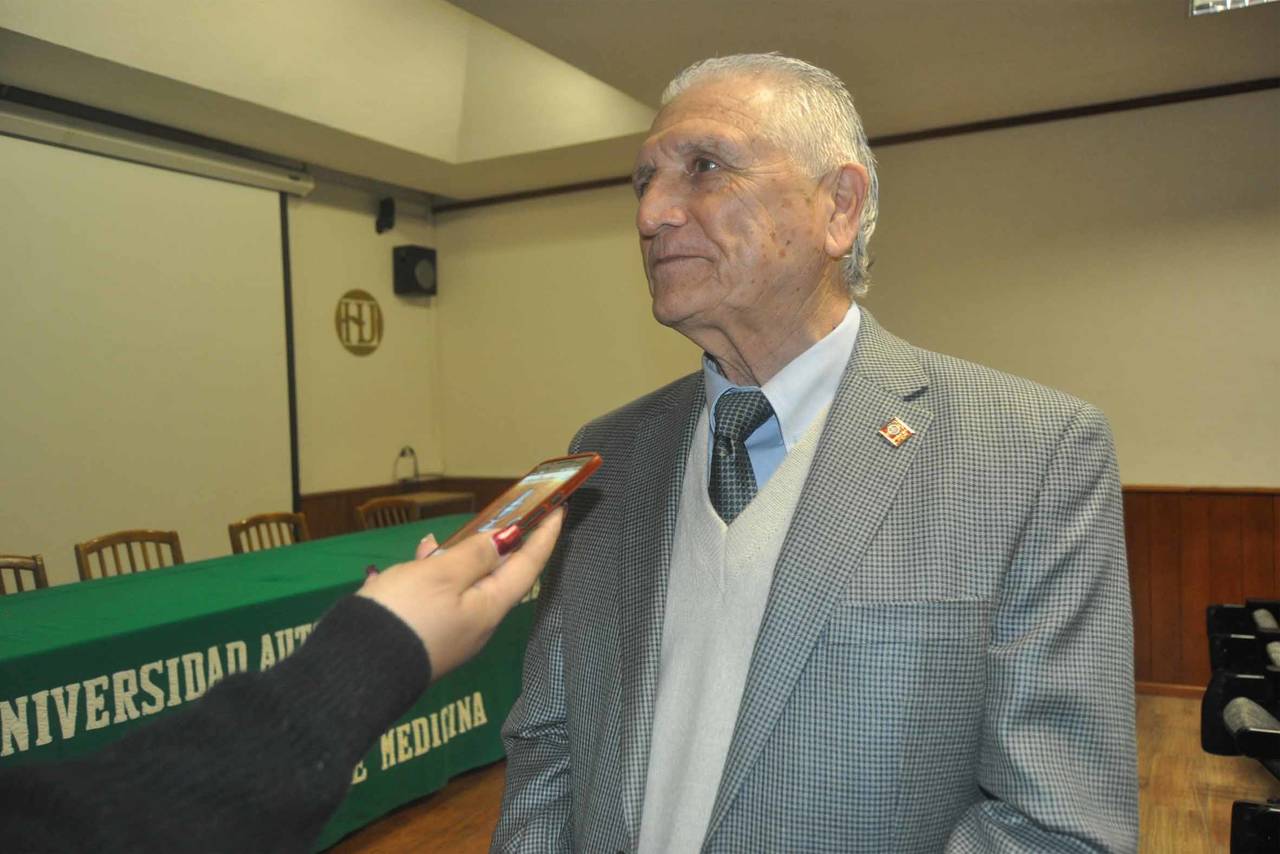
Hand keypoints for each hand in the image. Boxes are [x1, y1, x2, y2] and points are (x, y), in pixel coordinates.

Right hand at [356, 509, 563, 679]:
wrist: (354, 669)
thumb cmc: (404, 615)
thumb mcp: (440, 575)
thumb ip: (475, 556)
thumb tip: (505, 541)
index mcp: (489, 608)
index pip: (528, 567)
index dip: (543, 537)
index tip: (558, 511)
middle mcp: (476, 623)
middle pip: (498, 577)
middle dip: (500, 546)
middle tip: (504, 517)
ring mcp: (450, 633)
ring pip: (464, 586)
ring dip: (457, 558)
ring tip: (437, 540)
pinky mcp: (425, 637)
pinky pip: (438, 598)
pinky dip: (430, 576)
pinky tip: (411, 565)